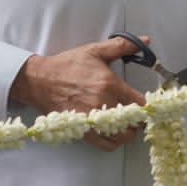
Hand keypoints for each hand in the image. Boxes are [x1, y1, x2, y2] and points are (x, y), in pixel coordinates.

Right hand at [10, 36, 147, 150]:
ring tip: (124, 124)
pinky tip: (112, 132)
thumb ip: (123, 45)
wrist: (40, 80)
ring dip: (127, 132)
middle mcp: (103, 104)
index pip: (140, 103)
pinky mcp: (84, 130)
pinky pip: (107, 145)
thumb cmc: (66, 66)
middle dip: (138, 120)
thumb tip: (146, 40)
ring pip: (123, 137)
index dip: (147, 106)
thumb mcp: (95, 51)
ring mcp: (93, 119)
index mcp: (110, 84)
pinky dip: (113, 142)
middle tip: (135, 114)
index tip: (145, 105)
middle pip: (135, 123)